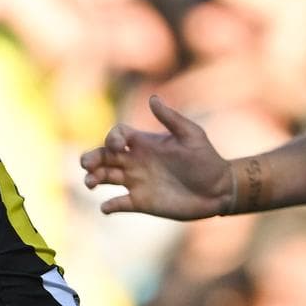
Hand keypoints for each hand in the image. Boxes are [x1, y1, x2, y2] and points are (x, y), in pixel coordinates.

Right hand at [80, 96, 231, 219]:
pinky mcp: (141, 202)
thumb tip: (152, 98)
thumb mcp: (191, 135)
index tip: (118, 146)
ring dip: (93, 178)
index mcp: (143, 143)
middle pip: (103, 156)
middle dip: (91, 158)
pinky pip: (119, 203)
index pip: (116, 135)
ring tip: (90, 183)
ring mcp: (136, 182)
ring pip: (105, 177)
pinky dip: (109, 206)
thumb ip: (170, 118)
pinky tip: (107, 207)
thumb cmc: (207, 160)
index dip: (111, 138)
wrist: (219, 190)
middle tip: (86, 165)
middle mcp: (135, 161)